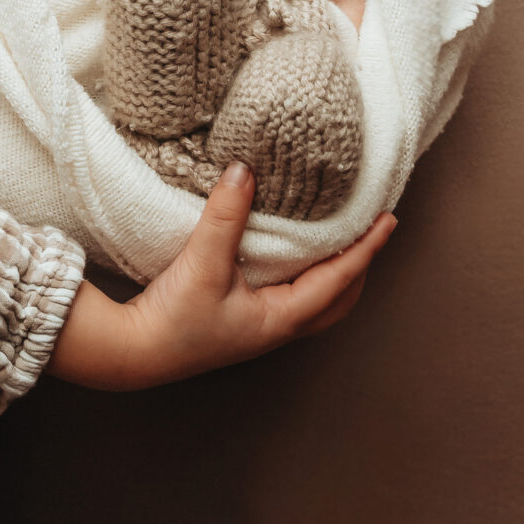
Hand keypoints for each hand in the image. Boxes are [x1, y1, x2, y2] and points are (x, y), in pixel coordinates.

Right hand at [45, 162, 395, 389]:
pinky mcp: (241, 323)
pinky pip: (291, 298)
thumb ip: (225, 215)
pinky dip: (306, 276)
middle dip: (360, 267)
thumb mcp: (201, 263)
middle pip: (339, 301)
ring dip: (335, 274)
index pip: (340, 279)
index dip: (367, 249)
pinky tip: (288, 257)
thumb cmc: (172, 320)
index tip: (390, 220)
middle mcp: (278, 328)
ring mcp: (260, 329)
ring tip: (339, 242)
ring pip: (316, 303)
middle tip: (371, 232)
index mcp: (282, 319)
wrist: (133, 352)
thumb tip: (245, 171)